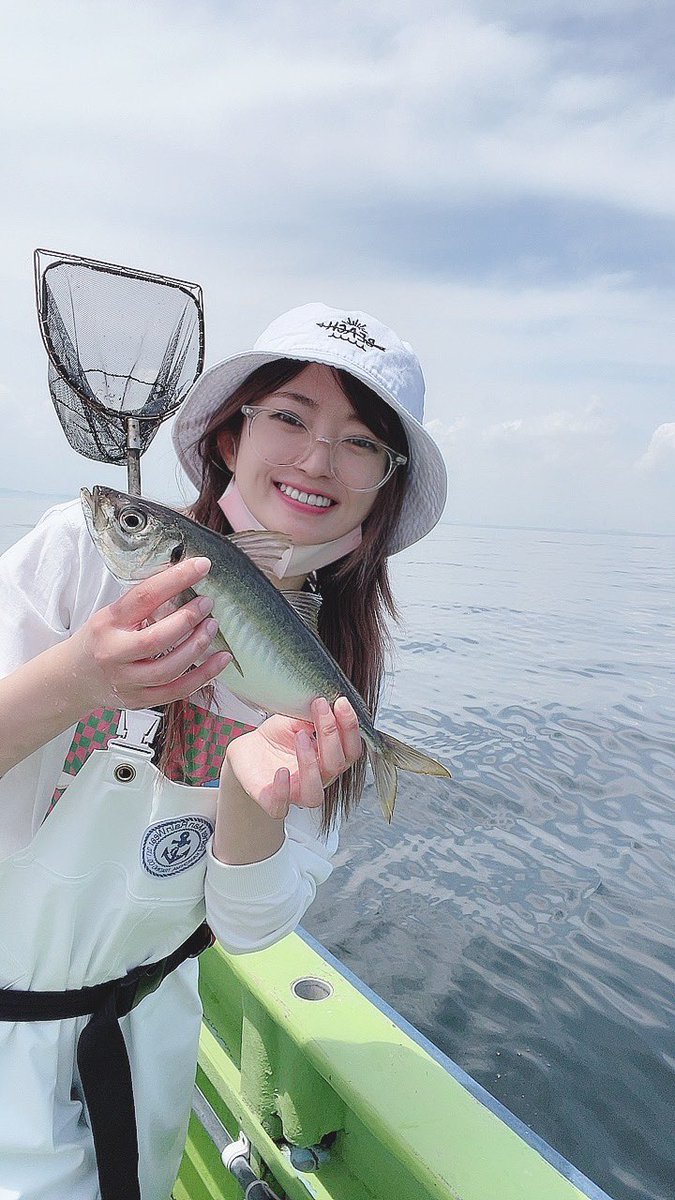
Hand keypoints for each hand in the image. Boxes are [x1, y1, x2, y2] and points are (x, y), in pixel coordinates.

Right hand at [71, 557, 230, 710]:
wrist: (74, 678)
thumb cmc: (100, 639)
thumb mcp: (112, 615)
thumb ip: (143, 604)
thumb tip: (185, 579)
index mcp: (108, 623)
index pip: (144, 597)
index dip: (175, 579)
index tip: (201, 566)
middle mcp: (114, 653)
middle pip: (155, 639)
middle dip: (187, 619)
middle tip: (207, 604)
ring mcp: (126, 680)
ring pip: (168, 669)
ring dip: (197, 647)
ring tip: (212, 627)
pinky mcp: (139, 700)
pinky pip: (176, 691)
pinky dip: (203, 676)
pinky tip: (220, 660)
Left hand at [223, 696, 362, 819]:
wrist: (249, 751)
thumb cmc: (277, 736)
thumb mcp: (296, 717)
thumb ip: (311, 714)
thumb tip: (326, 701)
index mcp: (329, 758)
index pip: (351, 749)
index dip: (350, 727)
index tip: (340, 702)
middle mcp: (319, 778)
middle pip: (336, 766)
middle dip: (330, 734)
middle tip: (319, 707)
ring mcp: (297, 793)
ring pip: (315, 794)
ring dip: (311, 764)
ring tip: (300, 736)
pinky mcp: (273, 802)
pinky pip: (281, 808)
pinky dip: (282, 792)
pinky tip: (280, 772)